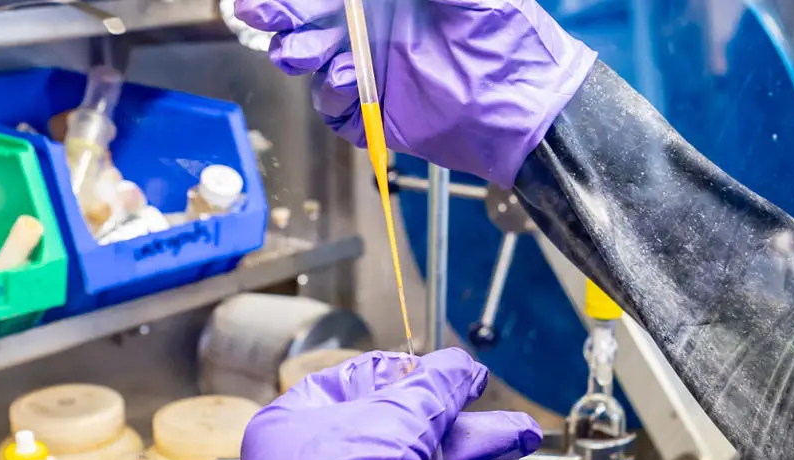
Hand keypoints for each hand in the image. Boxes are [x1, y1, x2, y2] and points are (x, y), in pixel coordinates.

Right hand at [233, 0, 596, 184]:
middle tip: (267, 18)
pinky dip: (333, 95)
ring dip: (305, 54)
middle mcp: (374, 31)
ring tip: (313, 52)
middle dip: (285, 18)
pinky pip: (336, 108)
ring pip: (314, 64)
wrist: (526, 103)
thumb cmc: (504, 33)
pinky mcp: (377, 114)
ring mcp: (374, 72)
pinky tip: (350, 81)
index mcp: (388, 0)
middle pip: (310, 22)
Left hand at [235, 349, 539, 459]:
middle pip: (401, 426)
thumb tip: (460, 368)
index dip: (403, 372)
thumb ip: (432, 389)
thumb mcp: (391, 422)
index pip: (352, 382)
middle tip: (500, 408)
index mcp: (297, 425)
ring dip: (480, 453)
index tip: (450, 371)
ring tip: (525, 438)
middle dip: (461, 417)